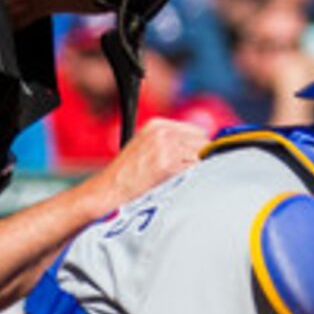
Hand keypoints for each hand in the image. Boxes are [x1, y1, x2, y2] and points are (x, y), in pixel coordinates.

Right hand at [95, 117, 210, 212]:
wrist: (108, 189)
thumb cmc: (127, 174)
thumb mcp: (147, 146)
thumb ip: (171, 141)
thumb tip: (204, 148)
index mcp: (158, 124)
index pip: (197, 131)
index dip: (199, 148)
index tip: (195, 160)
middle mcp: (163, 131)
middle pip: (203, 142)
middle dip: (200, 158)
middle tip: (187, 173)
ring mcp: (166, 146)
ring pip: (202, 156)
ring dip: (196, 169)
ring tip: (178, 179)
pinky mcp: (169, 163)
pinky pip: (195, 169)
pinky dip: (192, 178)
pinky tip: (176, 184)